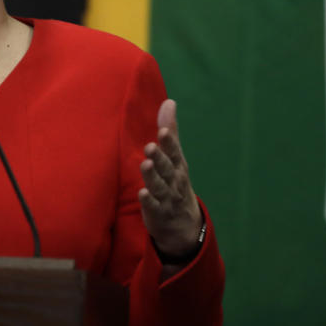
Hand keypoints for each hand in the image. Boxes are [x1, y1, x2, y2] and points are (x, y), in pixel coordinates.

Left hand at [139, 99, 202, 256]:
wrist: (183, 224)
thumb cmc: (175, 181)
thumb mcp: (175, 157)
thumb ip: (170, 131)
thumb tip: (169, 101)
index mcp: (177, 165)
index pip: (174, 152)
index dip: (169, 142)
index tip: (163, 130)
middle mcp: (174, 180)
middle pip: (166, 168)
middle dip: (160, 157)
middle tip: (151, 146)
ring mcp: (166, 197)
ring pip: (159, 186)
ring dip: (152, 175)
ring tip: (145, 164)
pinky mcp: (157, 212)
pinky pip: (153, 206)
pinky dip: (148, 200)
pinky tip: (142, 193)